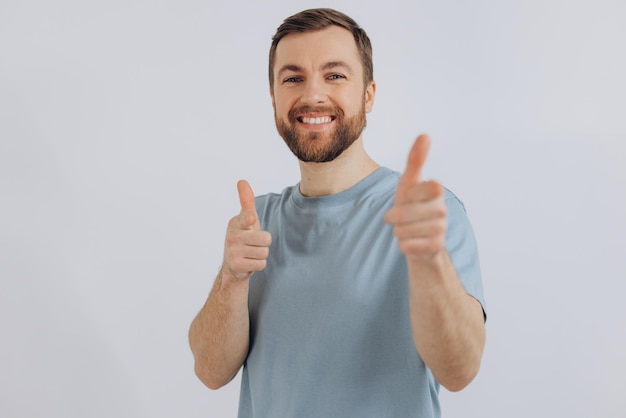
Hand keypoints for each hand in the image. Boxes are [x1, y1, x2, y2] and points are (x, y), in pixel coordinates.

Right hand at [222, 180, 271, 280]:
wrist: (233, 264)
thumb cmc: (243, 236)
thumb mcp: (246, 219)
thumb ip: (246, 201)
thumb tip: (242, 181)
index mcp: (236, 223)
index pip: (246, 219)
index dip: (250, 219)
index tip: (251, 218)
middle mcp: (231, 236)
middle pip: (266, 238)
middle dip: (265, 243)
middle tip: (254, 244)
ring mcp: (232, 251)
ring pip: (264, 252)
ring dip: (261, 254)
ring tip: (251, 253)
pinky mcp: (236, 265)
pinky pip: (261, 264)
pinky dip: (258, 265)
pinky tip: (249, 262)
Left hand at [384, 134, 446, 260]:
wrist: (418, 238)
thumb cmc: (412, 206)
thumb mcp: (409, 183)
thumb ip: (416, 160)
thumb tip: (425, 135)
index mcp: (435, 192)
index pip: (431, 187)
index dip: (413, 193)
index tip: (407, 197)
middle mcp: (441, 210)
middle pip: (411, 213)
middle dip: (397, 216)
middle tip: (392, 217)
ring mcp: (441, 230)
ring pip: (409, 231)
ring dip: (399, 231)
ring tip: (401, 229)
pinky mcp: (436, 248)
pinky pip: (411, 247)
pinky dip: (403, 245)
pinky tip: (407, 242)